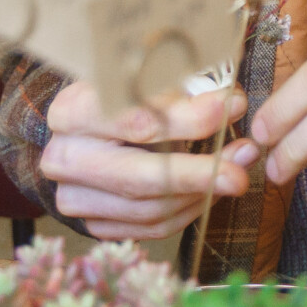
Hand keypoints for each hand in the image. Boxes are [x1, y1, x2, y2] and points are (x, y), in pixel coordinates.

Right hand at [40, 78, 255, 240]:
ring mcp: (74, 198)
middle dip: (197, 174)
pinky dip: (188, 210)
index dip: (189, 117)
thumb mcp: (141, 80)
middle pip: (138, 176)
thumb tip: (231, 103)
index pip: (134, 119)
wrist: (80, 136)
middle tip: (241, 170)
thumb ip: (180, 90)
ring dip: (201, 193)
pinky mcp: (93, 225)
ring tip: (239, 169)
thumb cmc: (120, 98)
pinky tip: (213, 190)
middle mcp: (65, 159)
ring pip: (149, 208)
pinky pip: (151, 227)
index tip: (234, 106)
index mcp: (72, 113)